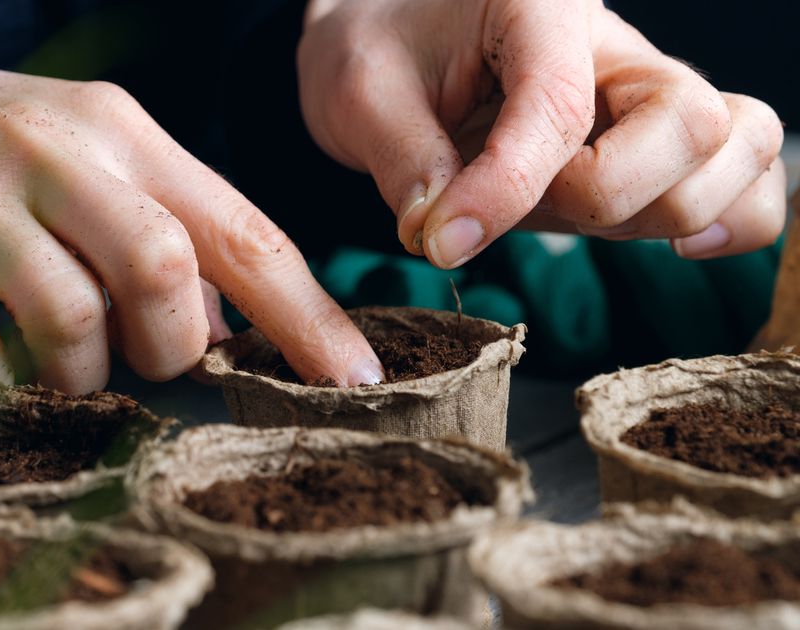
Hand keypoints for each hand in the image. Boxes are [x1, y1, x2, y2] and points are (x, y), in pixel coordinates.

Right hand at [0, 52, 382, 392]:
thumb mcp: (84, 162)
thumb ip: (157, 230)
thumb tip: (223, 329)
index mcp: (118, 129)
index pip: (237, 227)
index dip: (304, 314)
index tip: (353, 379)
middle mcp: (52, 148)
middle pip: (165, 269)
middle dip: (171, 348)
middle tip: (142, 362)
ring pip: (71, 318)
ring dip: (80, 374)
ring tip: (57, 368)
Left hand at [299, 0, 784, 267]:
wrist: (392, 37)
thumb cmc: (378, 51)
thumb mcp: (359, 94)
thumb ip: (404, 160)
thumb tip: (445, 237)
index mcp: (539, 8)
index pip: (559, 107)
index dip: (504, 189)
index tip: (439, 241)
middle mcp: (613, 47)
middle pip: (693, 123)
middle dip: (606, 195)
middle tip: (517, 206)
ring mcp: (642, 96)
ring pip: (739, 148)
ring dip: (665, 211)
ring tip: (574, 216)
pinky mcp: (649, 144)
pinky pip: (745, 177)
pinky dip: (727, 220)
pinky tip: (666, 245)